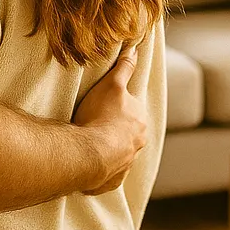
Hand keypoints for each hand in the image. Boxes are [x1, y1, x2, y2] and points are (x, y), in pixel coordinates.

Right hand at [73, 44, 147, 194]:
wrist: (92, 152)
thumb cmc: (101, 116)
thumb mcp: (112, 84)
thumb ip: (124, 68)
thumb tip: (135, 49)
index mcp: (140, 121)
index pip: (132, 110)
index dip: (117, 106)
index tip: (104, 105)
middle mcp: (138, 144)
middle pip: (127, 133)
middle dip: (115, 129)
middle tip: (95, 123)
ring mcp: (126, 163)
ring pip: (119, 153)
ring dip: (108, 149)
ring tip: (90, 143)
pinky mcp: (112, 180)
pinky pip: (108, 173)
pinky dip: (101, 170)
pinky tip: (89, 164)